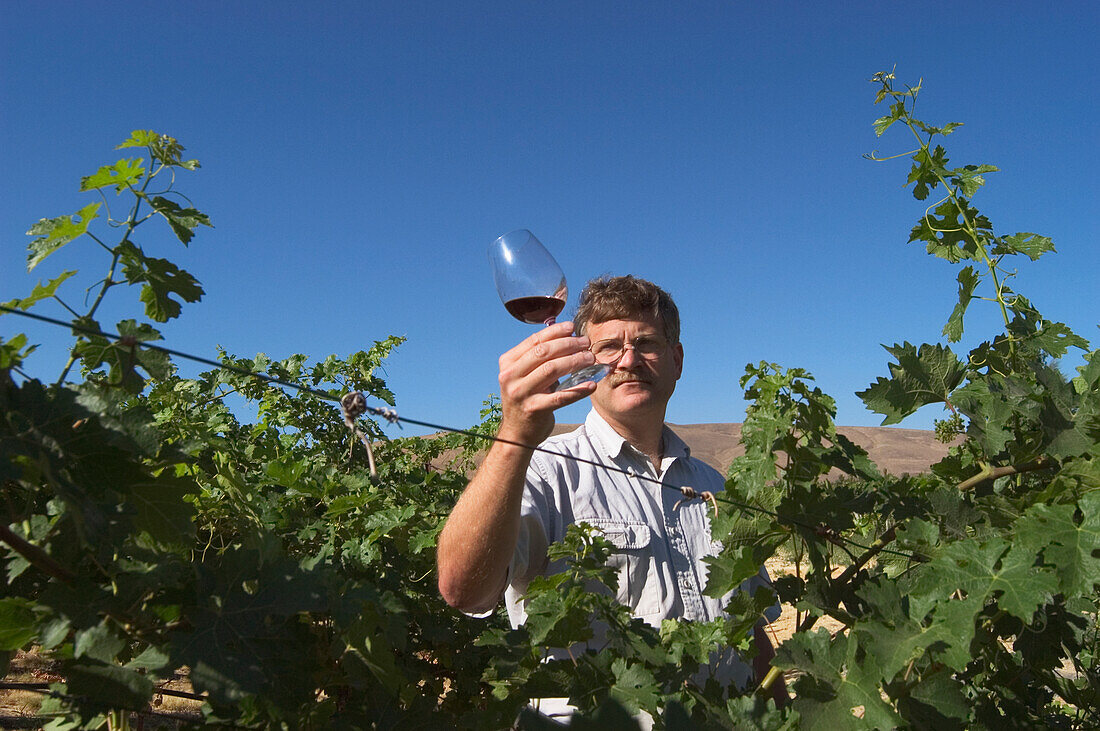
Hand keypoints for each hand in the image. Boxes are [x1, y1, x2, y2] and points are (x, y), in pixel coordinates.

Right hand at [497, 321, 597, 443]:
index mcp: (507, 363)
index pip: (534, 341)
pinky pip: (561, 397)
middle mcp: (510, 376)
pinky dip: (578, 390)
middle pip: (544, 353)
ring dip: (575, 361)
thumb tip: (565, 334)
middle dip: (568, 344)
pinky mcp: (534, 409)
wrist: (517, 432)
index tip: (572, 328)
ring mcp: (521, 393)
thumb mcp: (523, 375)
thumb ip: (537, 357)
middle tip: (586, 343)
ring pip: (552, 370)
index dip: (555, 332)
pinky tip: (591, 385)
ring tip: (590, 358)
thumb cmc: (526, 398)